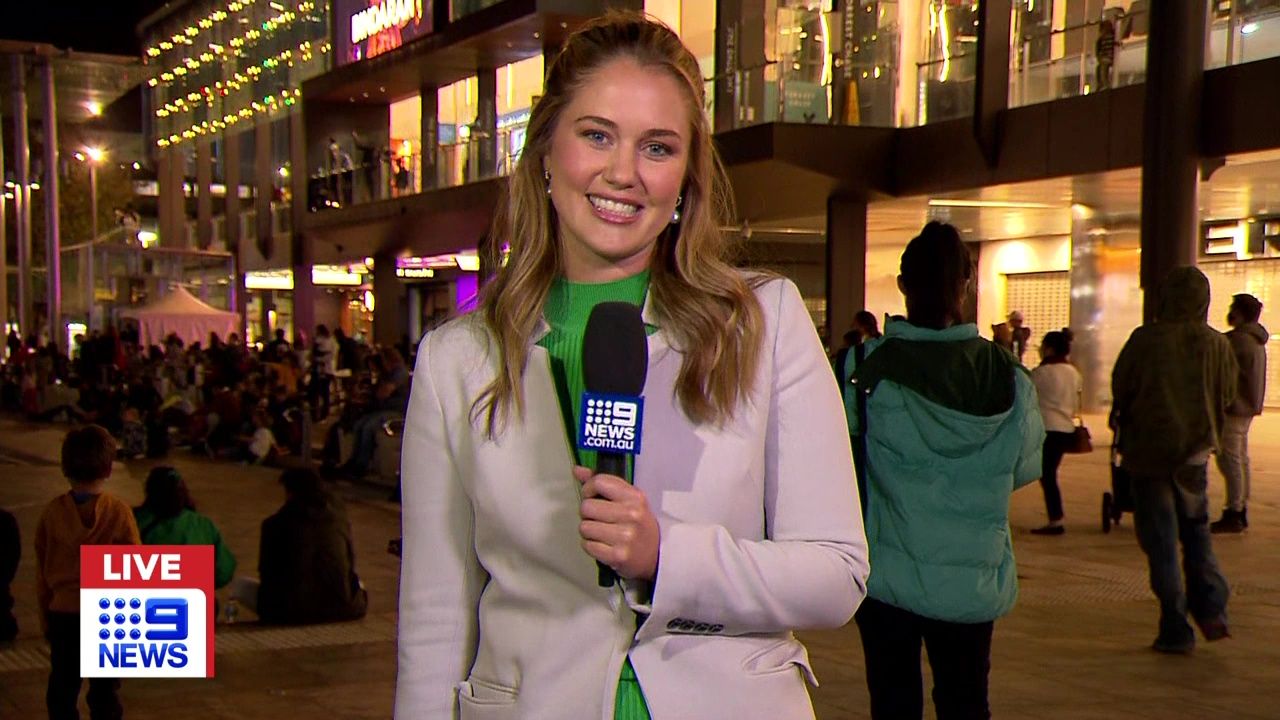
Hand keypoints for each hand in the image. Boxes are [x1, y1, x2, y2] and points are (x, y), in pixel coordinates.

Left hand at [575, 465, 659, 581]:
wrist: (656, 555)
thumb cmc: (639, 525)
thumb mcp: (629, 500)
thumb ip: (603, 483)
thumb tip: (578, 470)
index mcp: (635, 497)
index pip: (599, 482)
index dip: (588, 489)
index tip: (591, 496)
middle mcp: (631, 515)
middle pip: (586, 506)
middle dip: (588, 514)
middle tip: (599, 519)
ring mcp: (625, 536)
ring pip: (584, 527)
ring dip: (589, 531)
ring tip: (603, 533)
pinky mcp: (617, 556)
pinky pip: (587, 545)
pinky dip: (592, 546)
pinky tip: (604, 545)